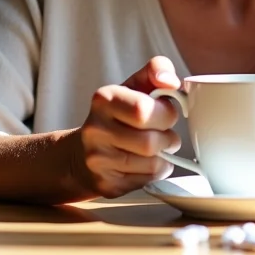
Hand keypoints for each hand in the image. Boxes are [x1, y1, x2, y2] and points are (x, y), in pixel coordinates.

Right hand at [74, 56, 182, 198]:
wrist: (83, 152)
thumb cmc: (119, 114)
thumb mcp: (135, 84)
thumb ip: (156, 70)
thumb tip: (171, 81)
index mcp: (104, 99)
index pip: (143, 109)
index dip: (165, 113)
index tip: (166, 112)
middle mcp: (96, 130)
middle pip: (150, 142)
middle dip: (168, 137)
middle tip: (166, 133)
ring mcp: (98, 160)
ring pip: (152, 164)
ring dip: (164, 156)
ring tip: (158, 147)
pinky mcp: (106, 184)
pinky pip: (146, 181)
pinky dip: (155, 172)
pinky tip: (146, 162)